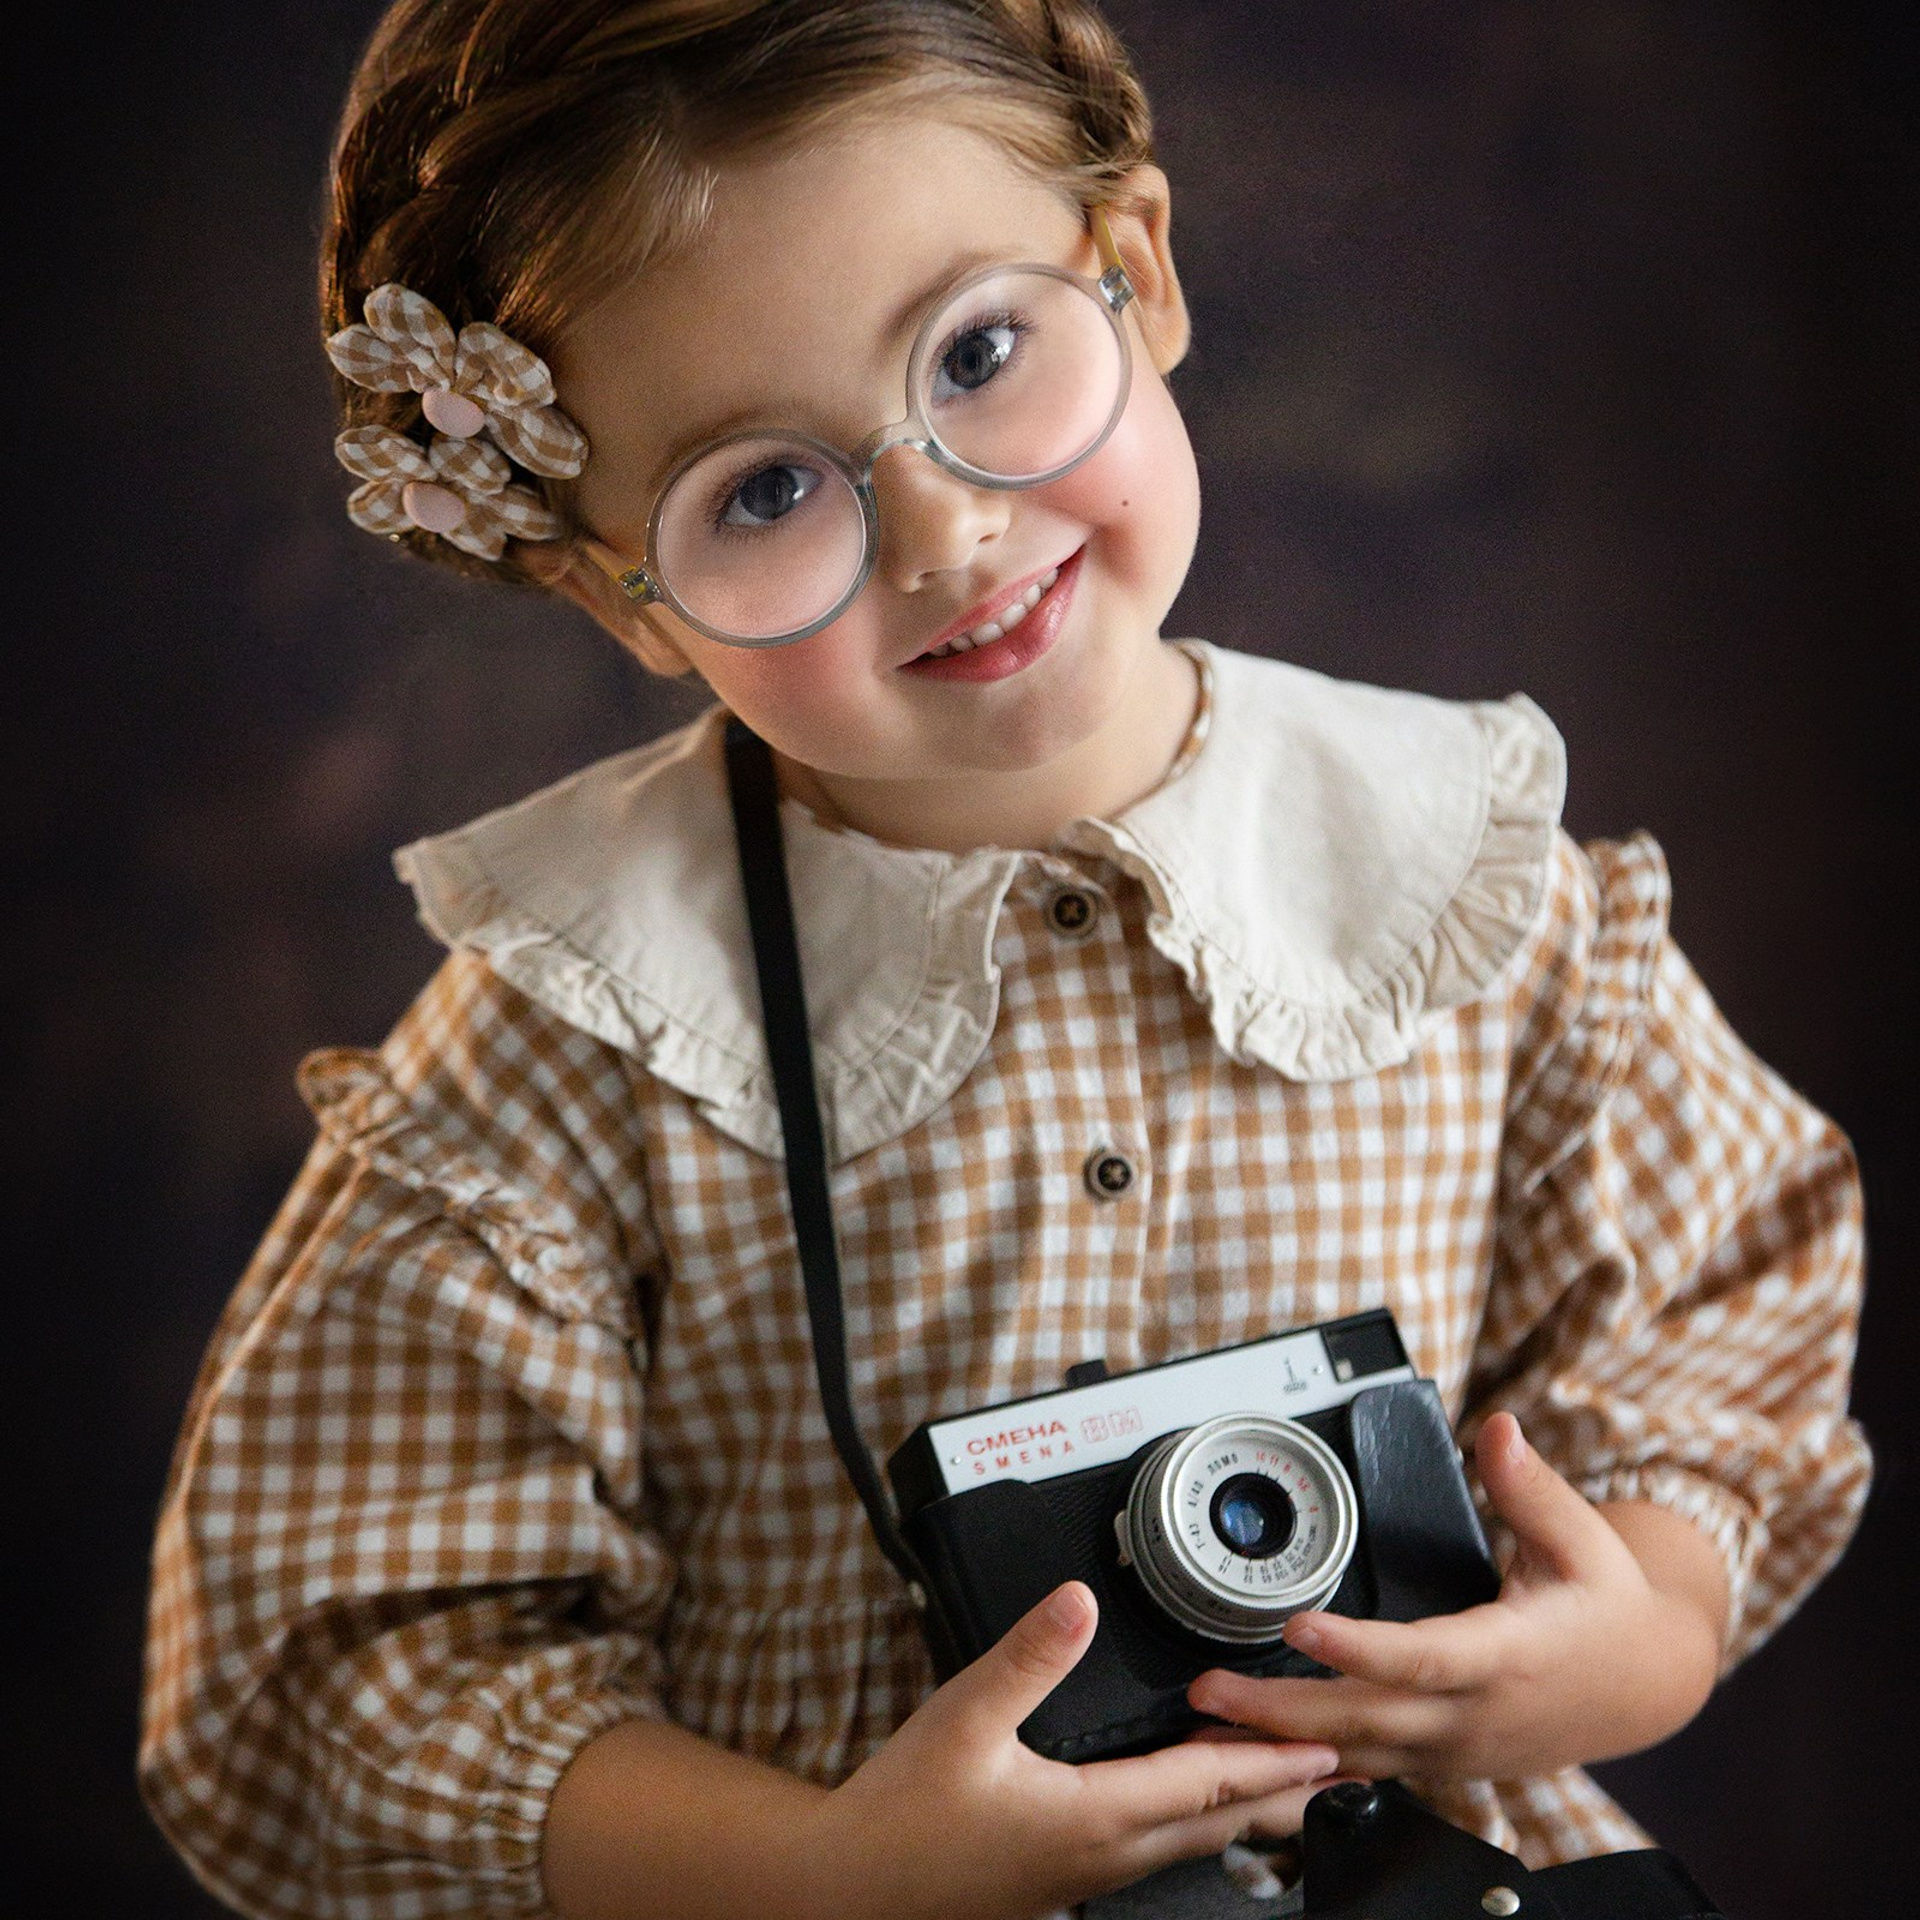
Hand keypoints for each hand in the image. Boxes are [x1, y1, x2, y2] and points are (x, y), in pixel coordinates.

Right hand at [797, 1581, 1339, 1919]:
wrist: (849, 1893)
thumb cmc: (902, 1819)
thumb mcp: (963, 1719)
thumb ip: (1027, 1657)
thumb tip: (1077, 1602)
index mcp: (1094, 1817)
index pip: (1206, 1782)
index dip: (1271, 1759)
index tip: (1326, 1744)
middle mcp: (1103, 1856)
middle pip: (1217, 1821)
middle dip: (1281, 1791)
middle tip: (1336, 1766)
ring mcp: (1084, 1875)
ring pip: (1188, 1839)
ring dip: (1241, 1805)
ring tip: (1282, 1778)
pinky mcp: (1061, 1878)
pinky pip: (1152, 1846)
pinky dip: (1192, 1816)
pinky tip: (1183, 1799)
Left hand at [1185, 1413, 1726, 1783]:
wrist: (1644, 1683)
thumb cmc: (1608, 1606)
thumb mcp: (1584, 1539)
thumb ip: (1530, 1487)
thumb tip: (1497, 1429)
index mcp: (1506, 1655)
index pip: (1421, 1657)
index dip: (1359, 1648)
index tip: (1300, 1624)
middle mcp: (1474, 1714)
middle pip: (1367, 1718)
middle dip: (1281, 1710)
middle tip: (1209, 1688)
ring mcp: (1457, 1749)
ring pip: (1359, 1755)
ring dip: (1281, 1745)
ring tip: (1208, 1728)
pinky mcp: (1445, 1761)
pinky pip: (1371, 1770)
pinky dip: (1312, 1767)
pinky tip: (1257, 1759)